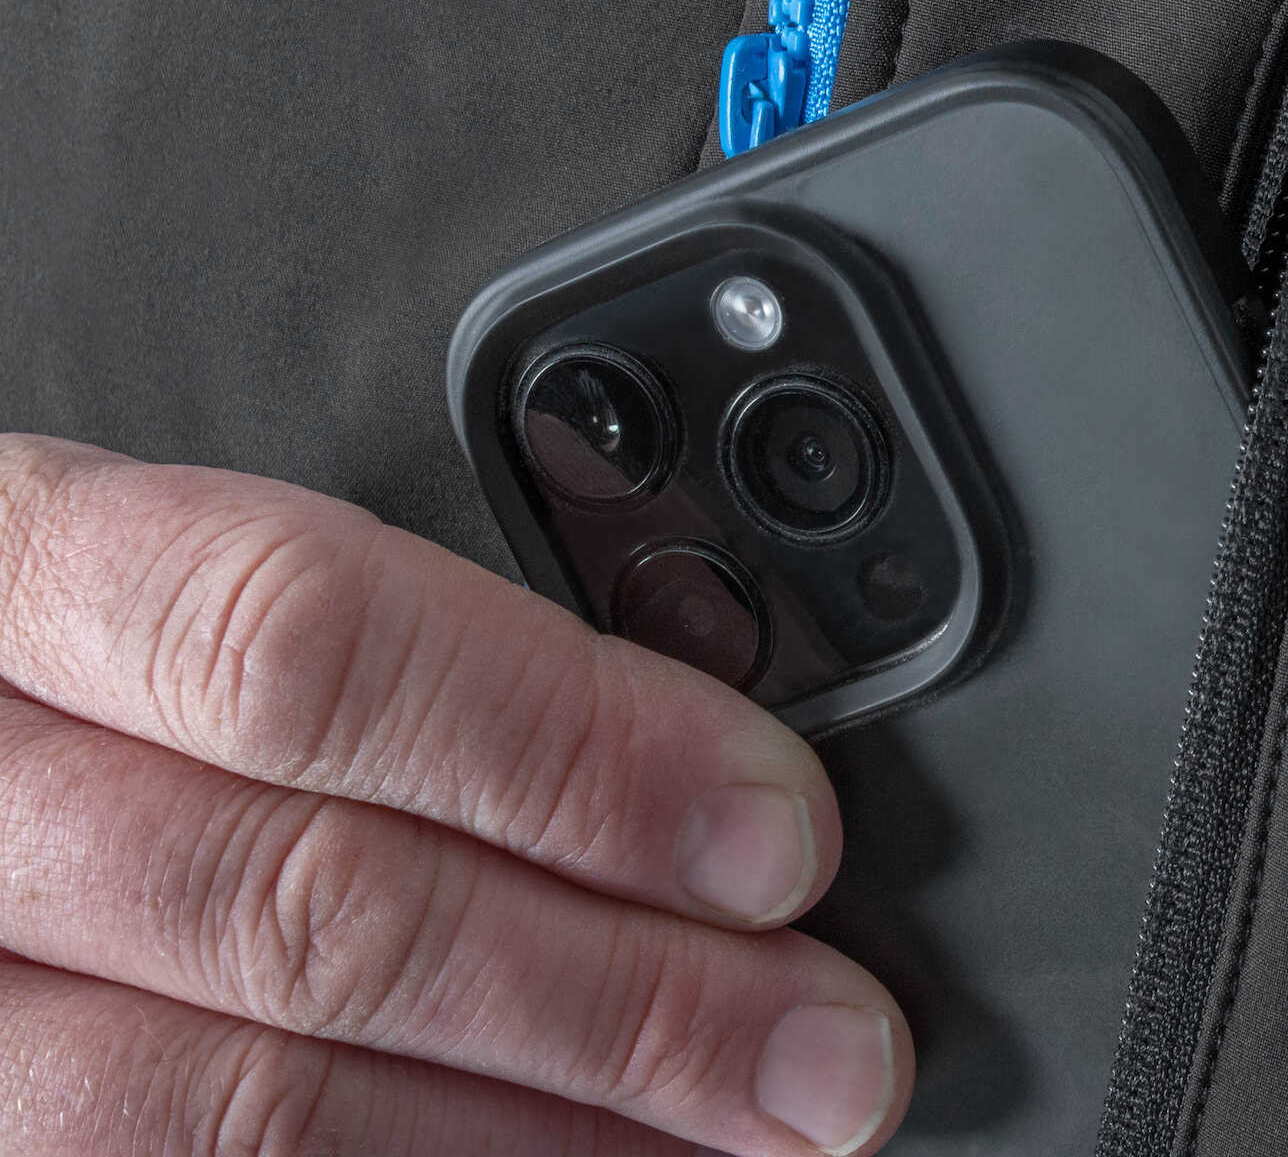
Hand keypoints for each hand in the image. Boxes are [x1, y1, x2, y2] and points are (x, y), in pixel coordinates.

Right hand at [0, 434, 911, 1156]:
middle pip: (303, 907)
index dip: (571, 748)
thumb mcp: (127, 572)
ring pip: (220, 1111)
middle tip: (825, 1051)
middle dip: (613, 997)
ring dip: (522, 1143)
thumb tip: (688, 748)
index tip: (776, 831)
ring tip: (719, 1151)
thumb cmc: (22, 658)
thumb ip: (364, 643)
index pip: (306, 642)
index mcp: (5, 570)